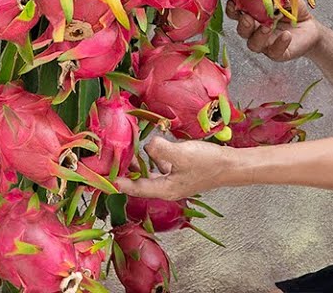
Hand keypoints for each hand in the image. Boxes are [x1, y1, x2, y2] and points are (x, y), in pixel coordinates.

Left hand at [114, 135, 230, 199]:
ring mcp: (174, 179)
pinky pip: (160, 164)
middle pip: (139, 181)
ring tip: (127, 148)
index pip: (134, 188)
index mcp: (164, 189)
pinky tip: (153, 143)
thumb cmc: (208, 163)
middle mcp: (166, 187)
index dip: (117, 183)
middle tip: (110, 160)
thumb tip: (147, 145)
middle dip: (125, 171)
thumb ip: (160, 150)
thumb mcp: (181, 155)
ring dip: (139, 161)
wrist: (231, 165)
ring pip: (149, 171)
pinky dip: (153, 155)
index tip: (101, 180)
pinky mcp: (180, 170)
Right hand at [225, 0, 321, 62]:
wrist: (310, 27)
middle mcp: (256, 30)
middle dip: (243, 24)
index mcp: (253, 15)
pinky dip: (279, 44)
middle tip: (247, 18)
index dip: (232, 10)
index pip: (237, 14)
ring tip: (268, 27)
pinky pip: (274, 52)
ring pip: (254, 44)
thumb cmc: (294, 11)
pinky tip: (286, 36)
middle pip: (242, 30)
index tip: (232, 2)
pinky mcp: (278, 53)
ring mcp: (266, 44)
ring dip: (258, 35)